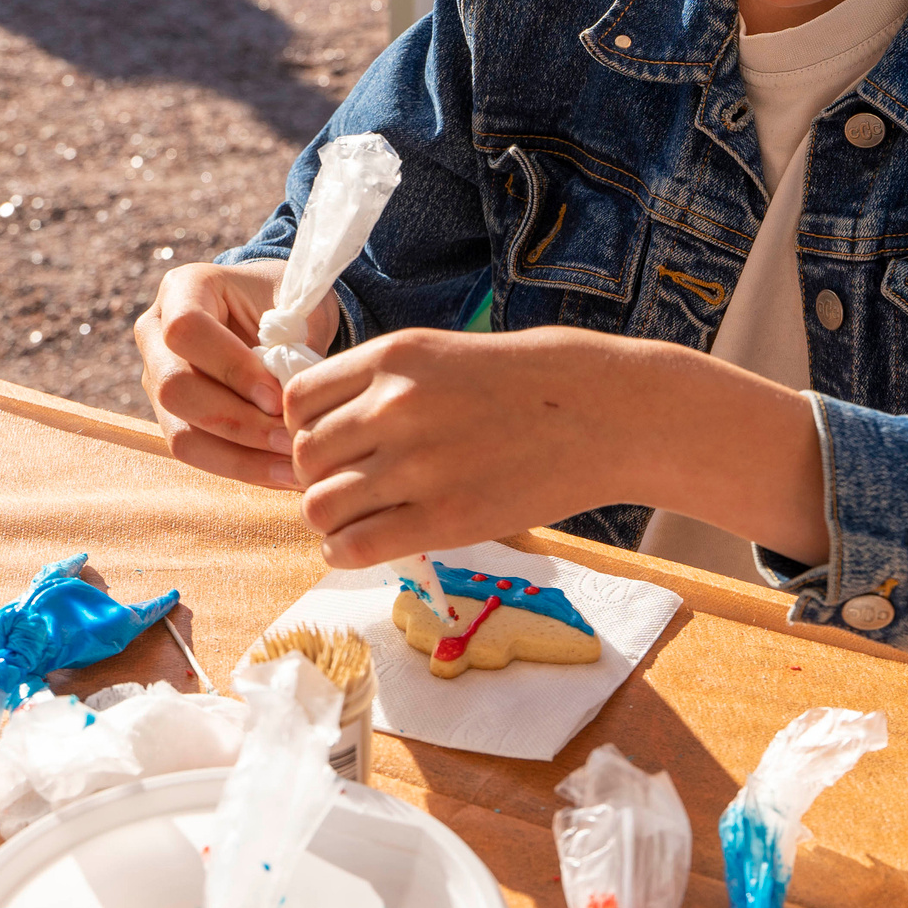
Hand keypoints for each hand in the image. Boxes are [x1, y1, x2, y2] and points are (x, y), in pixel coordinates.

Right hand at [135, 259, 333, 489]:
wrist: (273, 313)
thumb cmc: (288, 303)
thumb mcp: (297, 306)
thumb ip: (293, 343)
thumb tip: (293, 403)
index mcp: (184, 289)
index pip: (186, 329)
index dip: (230, 368)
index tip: (278, 397)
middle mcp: (155, 333)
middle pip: (174, 388)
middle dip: (237, 422)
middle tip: (290, 439)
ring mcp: (156, 378)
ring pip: (179, 432)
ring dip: (240, 457)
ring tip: (292, 468)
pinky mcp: (170, 416)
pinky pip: (195, 452)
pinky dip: (240, 467)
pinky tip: (281, 475)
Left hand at [283, 325, 658, 563]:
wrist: (609, 413)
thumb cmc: (535, 381)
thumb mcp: (448, 355)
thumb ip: (386, 385)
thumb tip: (329, 429)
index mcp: (395, 356)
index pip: (298, 401)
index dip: (306, 429)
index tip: (335, 443)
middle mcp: (395, 405)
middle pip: (303, 456)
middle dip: (319, 476)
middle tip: (353, 485)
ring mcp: (418, 464)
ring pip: (319, 506)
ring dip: (332, 517)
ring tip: (363, 516)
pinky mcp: (444, 519)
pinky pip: (353, 547)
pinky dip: (346, 552)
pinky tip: (368, 544)